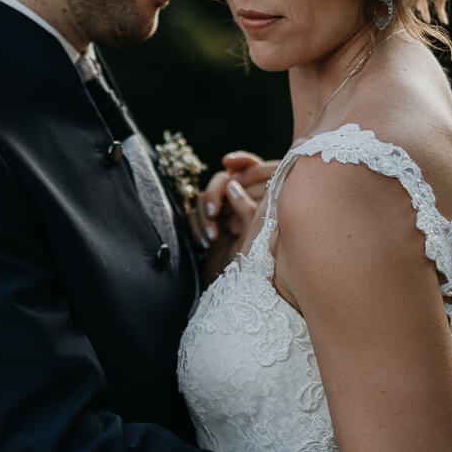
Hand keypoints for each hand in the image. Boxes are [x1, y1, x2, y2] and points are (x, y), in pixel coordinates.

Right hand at [189, 151, 277, 281]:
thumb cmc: (257, 264)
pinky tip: (207, 242)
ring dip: (205, 216)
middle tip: (215, 212)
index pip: (250, 168)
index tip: (227, 162)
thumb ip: (247, 206)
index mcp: (258, 199)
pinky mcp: (207, 228)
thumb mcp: (257, 233)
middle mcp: (239, 203)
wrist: (241, 291)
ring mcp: (222, 216)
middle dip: (214, 193)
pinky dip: (199, 227)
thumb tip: (232, 185)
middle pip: (221, 180)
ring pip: (203, 199)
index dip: (241, 160)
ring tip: (212, 238)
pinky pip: (194, 217)